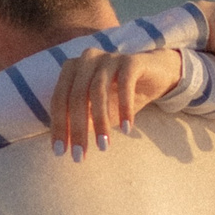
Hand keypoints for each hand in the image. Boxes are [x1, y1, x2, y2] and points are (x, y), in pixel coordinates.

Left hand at [49, 48, 186, 158]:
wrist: (155, 75)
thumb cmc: (119, 95)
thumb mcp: (97, 111)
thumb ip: (81, 122)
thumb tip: (66, 145)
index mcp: (71, 69)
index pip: (59, 100)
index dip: (58, 127)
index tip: (59, 153)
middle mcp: (86, 59)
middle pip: (76, 97)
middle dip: (77, 129)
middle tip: (79, 157)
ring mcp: (108, 57)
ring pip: (97, 91)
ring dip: (100, 122)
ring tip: (103, 146)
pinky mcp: (131, 60)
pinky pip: (125, 84)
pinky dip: (124, 108)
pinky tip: (127, 129)